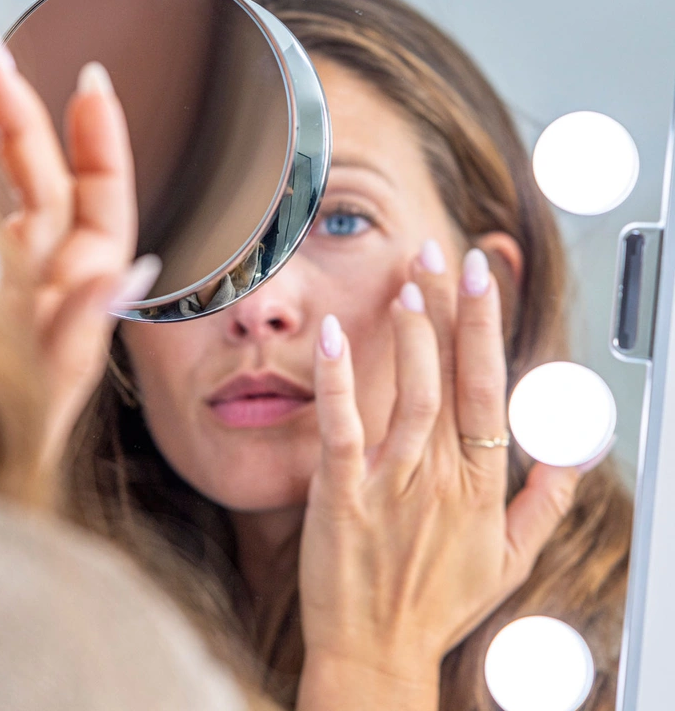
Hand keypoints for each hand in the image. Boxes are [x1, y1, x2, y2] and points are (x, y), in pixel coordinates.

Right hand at [0, 28, 159, 469]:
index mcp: (77, 301)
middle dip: (24, 115)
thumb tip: (127, 261)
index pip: (101, 205)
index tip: (90, 79)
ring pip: (8, 198)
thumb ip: (77, 335)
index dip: (100, 141)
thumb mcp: (42, 404)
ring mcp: (3, 291)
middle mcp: (45, 288)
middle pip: (47, 186)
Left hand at [296, 245, 578, 710]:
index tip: (486, 276)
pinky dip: (339, 378)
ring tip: (409, 279)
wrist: (375, 654)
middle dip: (454, 310)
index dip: (489, 327)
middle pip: (455, 378)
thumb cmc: (437, 603)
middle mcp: (442, 478)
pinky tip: (332, 334)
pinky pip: (343, 426)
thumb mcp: (510, 561)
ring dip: (411, 334)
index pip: (490, 388)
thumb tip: (573, 454)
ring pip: (410, 394)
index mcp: (480, 486)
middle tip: (449, 251)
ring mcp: (392, 484)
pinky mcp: (342, 493)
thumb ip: (544, 503)